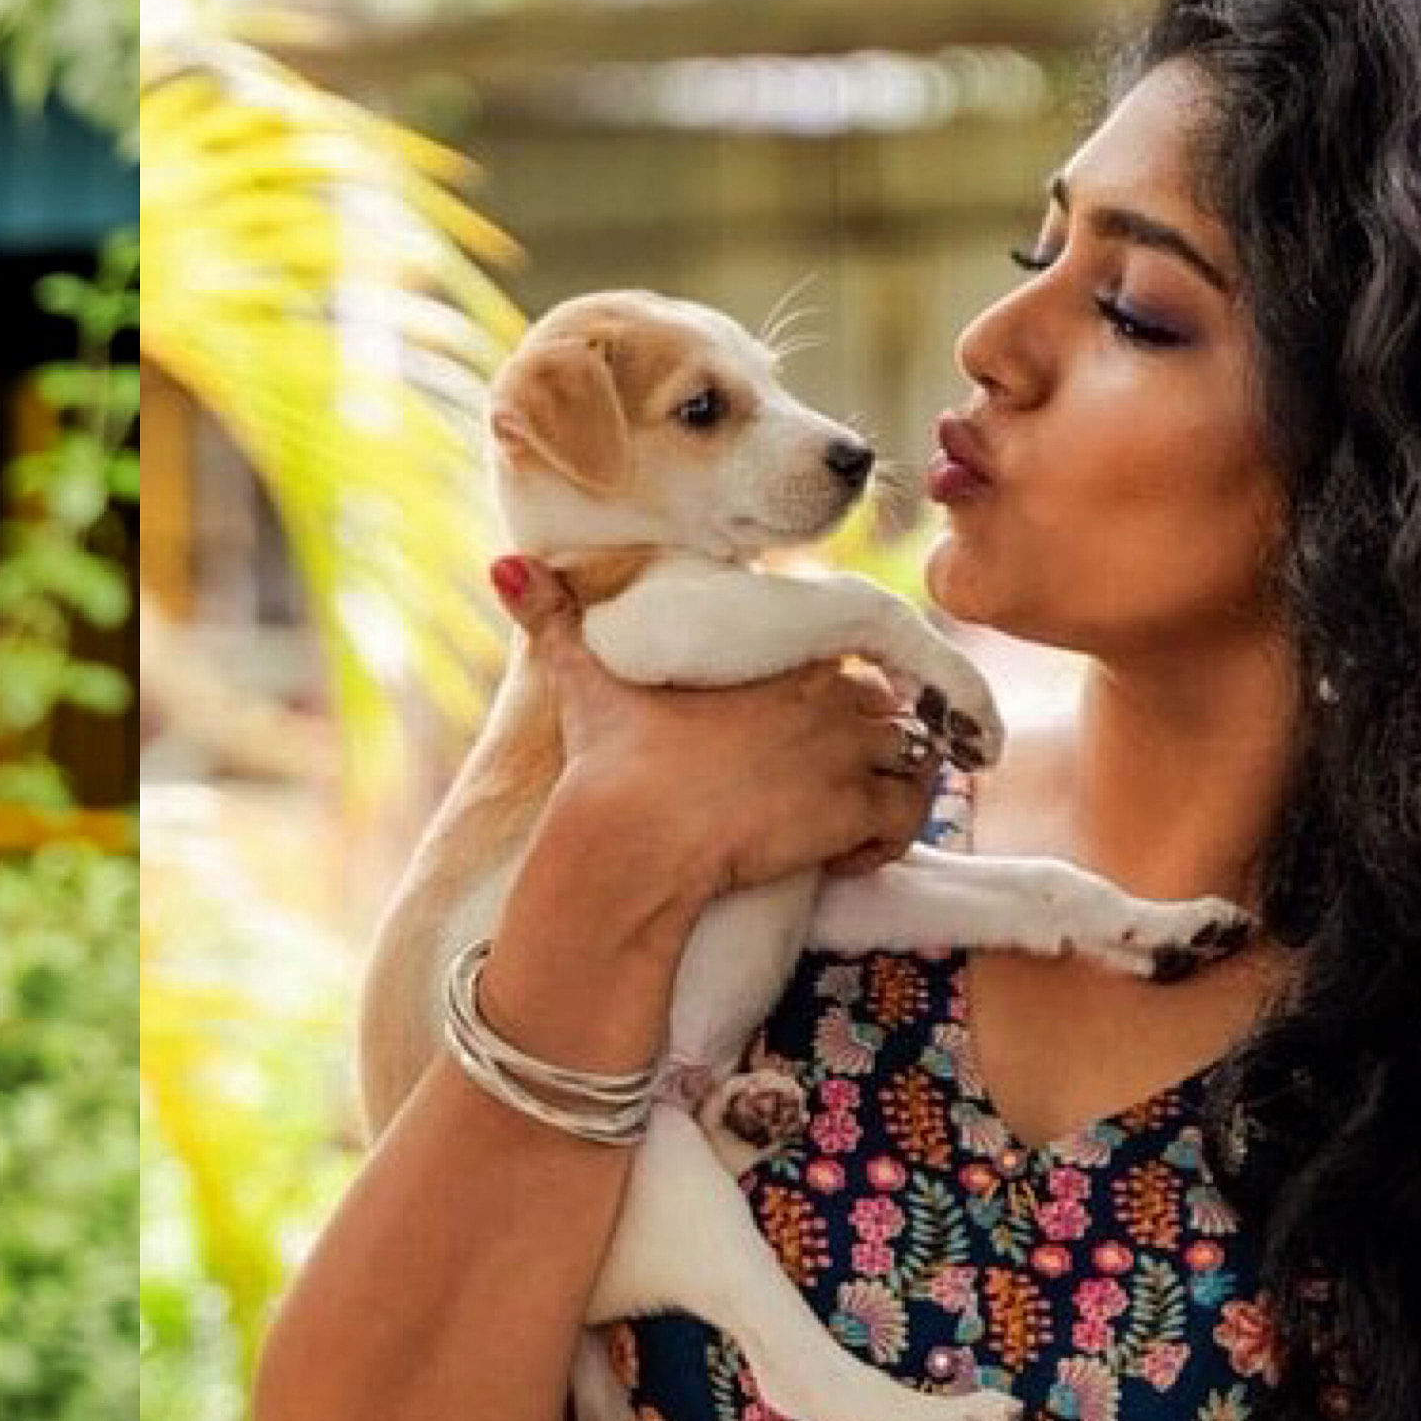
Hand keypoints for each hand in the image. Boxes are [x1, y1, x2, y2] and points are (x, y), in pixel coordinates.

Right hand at [496, 555, 939, 907]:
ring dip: (892, 790)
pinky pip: (908, 819)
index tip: (809, 729)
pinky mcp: (853, 811)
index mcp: (777, 657)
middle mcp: (825, 695)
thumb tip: (503, 564)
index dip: (842, 693)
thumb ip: (552, 618)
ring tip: (844, 820)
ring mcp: (845, 752)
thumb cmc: (609, 760)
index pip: (852, 656)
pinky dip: (886, 839)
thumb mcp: (581, 680)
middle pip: (895, 705)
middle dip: (875, 741)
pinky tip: (841, 856)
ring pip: (917, 759)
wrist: (630, 839)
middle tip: (829, 781)